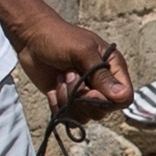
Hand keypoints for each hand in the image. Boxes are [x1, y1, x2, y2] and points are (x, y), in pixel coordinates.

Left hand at [14, 8, 132, 123]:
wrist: (31, 38)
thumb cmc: (58, 38)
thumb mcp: (82, 51)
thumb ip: (100, 74)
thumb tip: (121, 95)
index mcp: (112, 68)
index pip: (124, 98)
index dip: (108, 101)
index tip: (89, 90)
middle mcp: (101, 84)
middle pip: (102, 110)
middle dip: (81, 97)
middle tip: (67, 75)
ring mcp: (84, 94)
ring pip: (84, 116)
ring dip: (67, 100)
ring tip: (60, 79)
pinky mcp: (67, 101)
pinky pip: (68, 118)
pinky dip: (57, 106)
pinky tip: (53, 88)